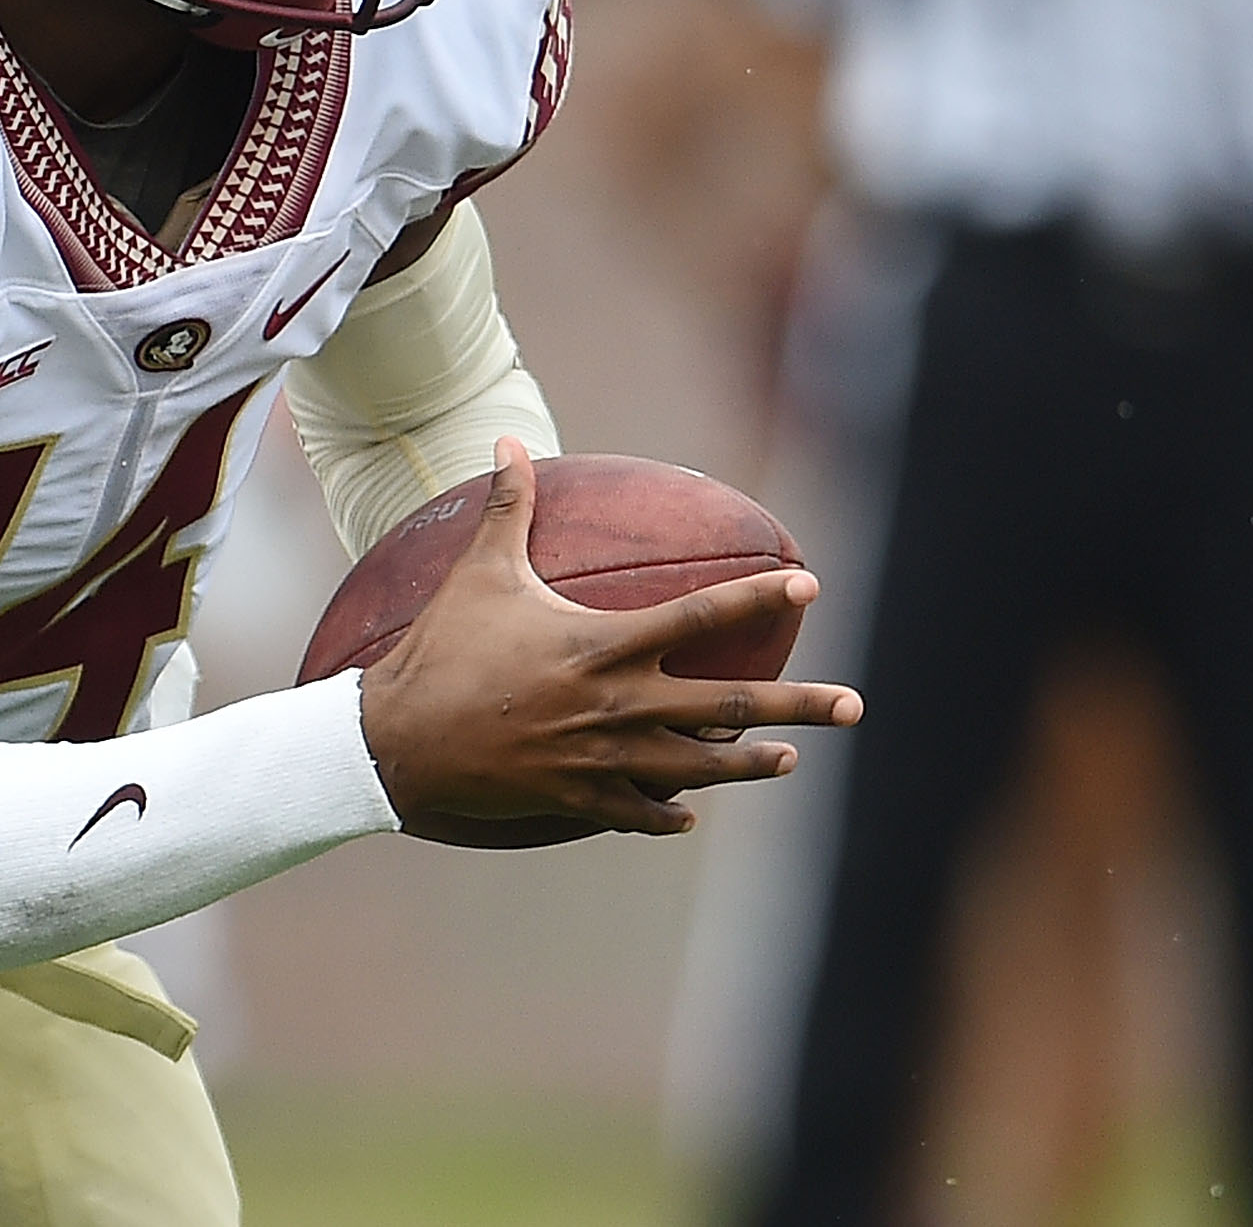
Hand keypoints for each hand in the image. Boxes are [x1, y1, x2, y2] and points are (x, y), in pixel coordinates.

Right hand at [355, 439, 863, 839]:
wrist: (398, 740)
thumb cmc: (441, 649)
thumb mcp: (478, 573)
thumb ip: (508, 508)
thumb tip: (509, 440)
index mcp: (603, 644)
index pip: (701, 615)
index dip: (759, 598)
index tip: (810, 585)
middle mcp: (618, 704)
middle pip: (728, 706)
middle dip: (798, 705)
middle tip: (854, 704)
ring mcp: (603, 758)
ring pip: (698, 767)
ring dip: (749, 764)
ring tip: (790, 760)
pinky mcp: (579, 798)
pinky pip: (640, 812)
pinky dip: (668, 812)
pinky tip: (691, 812)